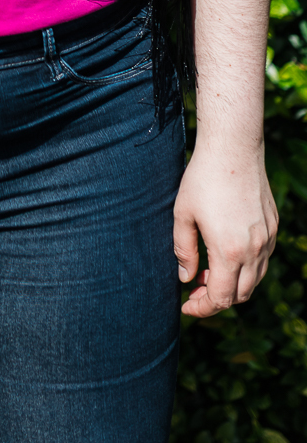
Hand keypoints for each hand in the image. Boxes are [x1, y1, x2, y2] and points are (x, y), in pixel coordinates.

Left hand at [173, 139, 277, 316]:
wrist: (233, 148)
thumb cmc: (202, 178)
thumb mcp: (182, 214)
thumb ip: (183, 250)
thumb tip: (185, 278)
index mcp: (229, 252)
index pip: (220, 299)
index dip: (201, 308)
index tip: (185, 306)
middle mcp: (254, 250)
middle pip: (240, 295)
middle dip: (216, 299)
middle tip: (194, 289)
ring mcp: (267, 239)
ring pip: (255, 280)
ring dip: (233, 284)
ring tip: (207, 271)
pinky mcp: (273, 227)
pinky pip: (263, 259)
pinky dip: (246, 267)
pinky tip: (226, 253)